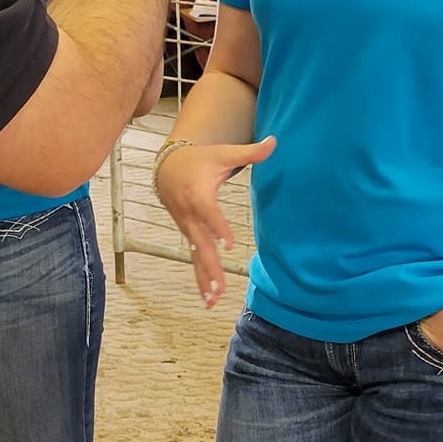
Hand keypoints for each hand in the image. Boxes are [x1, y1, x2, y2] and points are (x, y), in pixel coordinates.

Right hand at [155, 135, 276, 308]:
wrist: (167, 166)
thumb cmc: (199, 160)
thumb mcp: (223, 153)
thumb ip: (250, 152)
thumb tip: (275, 141)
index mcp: (199, 195)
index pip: (209, 213)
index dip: (218, 226)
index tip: (228, 242)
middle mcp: (190, 215)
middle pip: (200, 243)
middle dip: (210, 266)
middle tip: (220, 287)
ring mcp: (187, 228)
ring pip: (195, 256)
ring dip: (203, 278)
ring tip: (213, 300)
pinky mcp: (187, 235)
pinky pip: (192, 258)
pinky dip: (199, 278)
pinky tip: (208, 298)